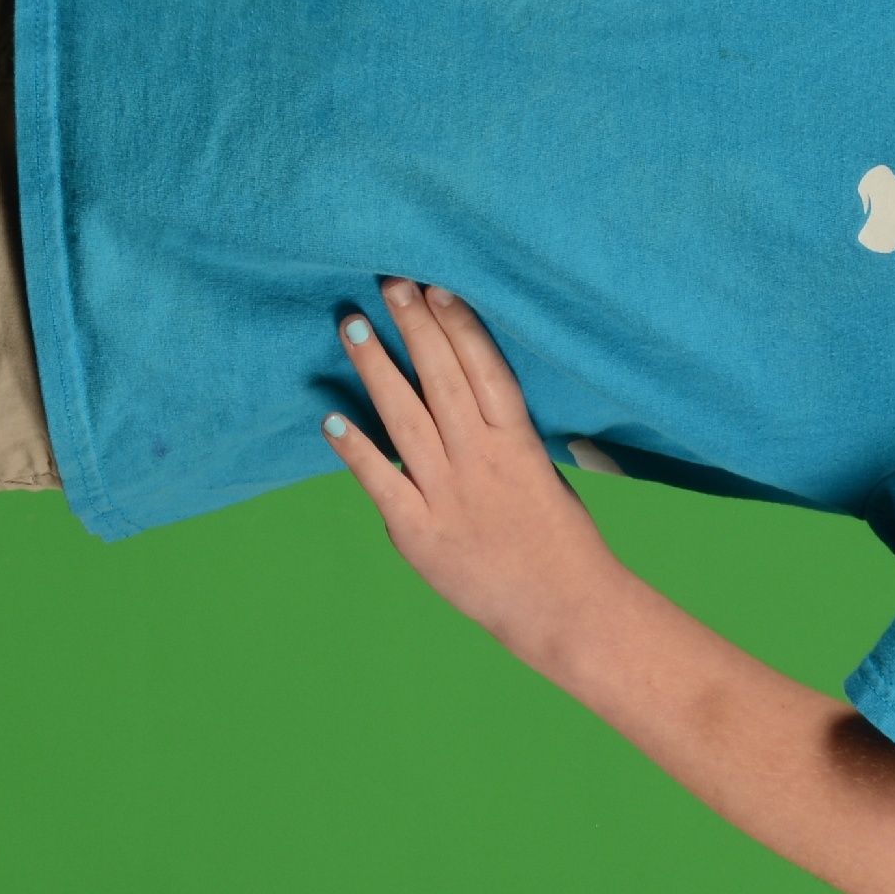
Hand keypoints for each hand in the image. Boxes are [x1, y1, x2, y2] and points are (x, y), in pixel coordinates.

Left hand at [324, 279, 628, 660]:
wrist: (564, 610)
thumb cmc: (560, 541)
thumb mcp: (543, 473)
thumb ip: (503, 437)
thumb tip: (465, 400)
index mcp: (519, 443)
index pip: (483, 369)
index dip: (458, 325)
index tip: (435, 287)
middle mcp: (482, 461)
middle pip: (442, 381)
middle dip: (414, 327)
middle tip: (388, 282)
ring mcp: (450, 496)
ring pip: (406, 419)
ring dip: (377, 369)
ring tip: (354, 325)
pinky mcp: (421, 535)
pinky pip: (382, 483)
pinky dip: (356, 450)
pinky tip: (330, 417)